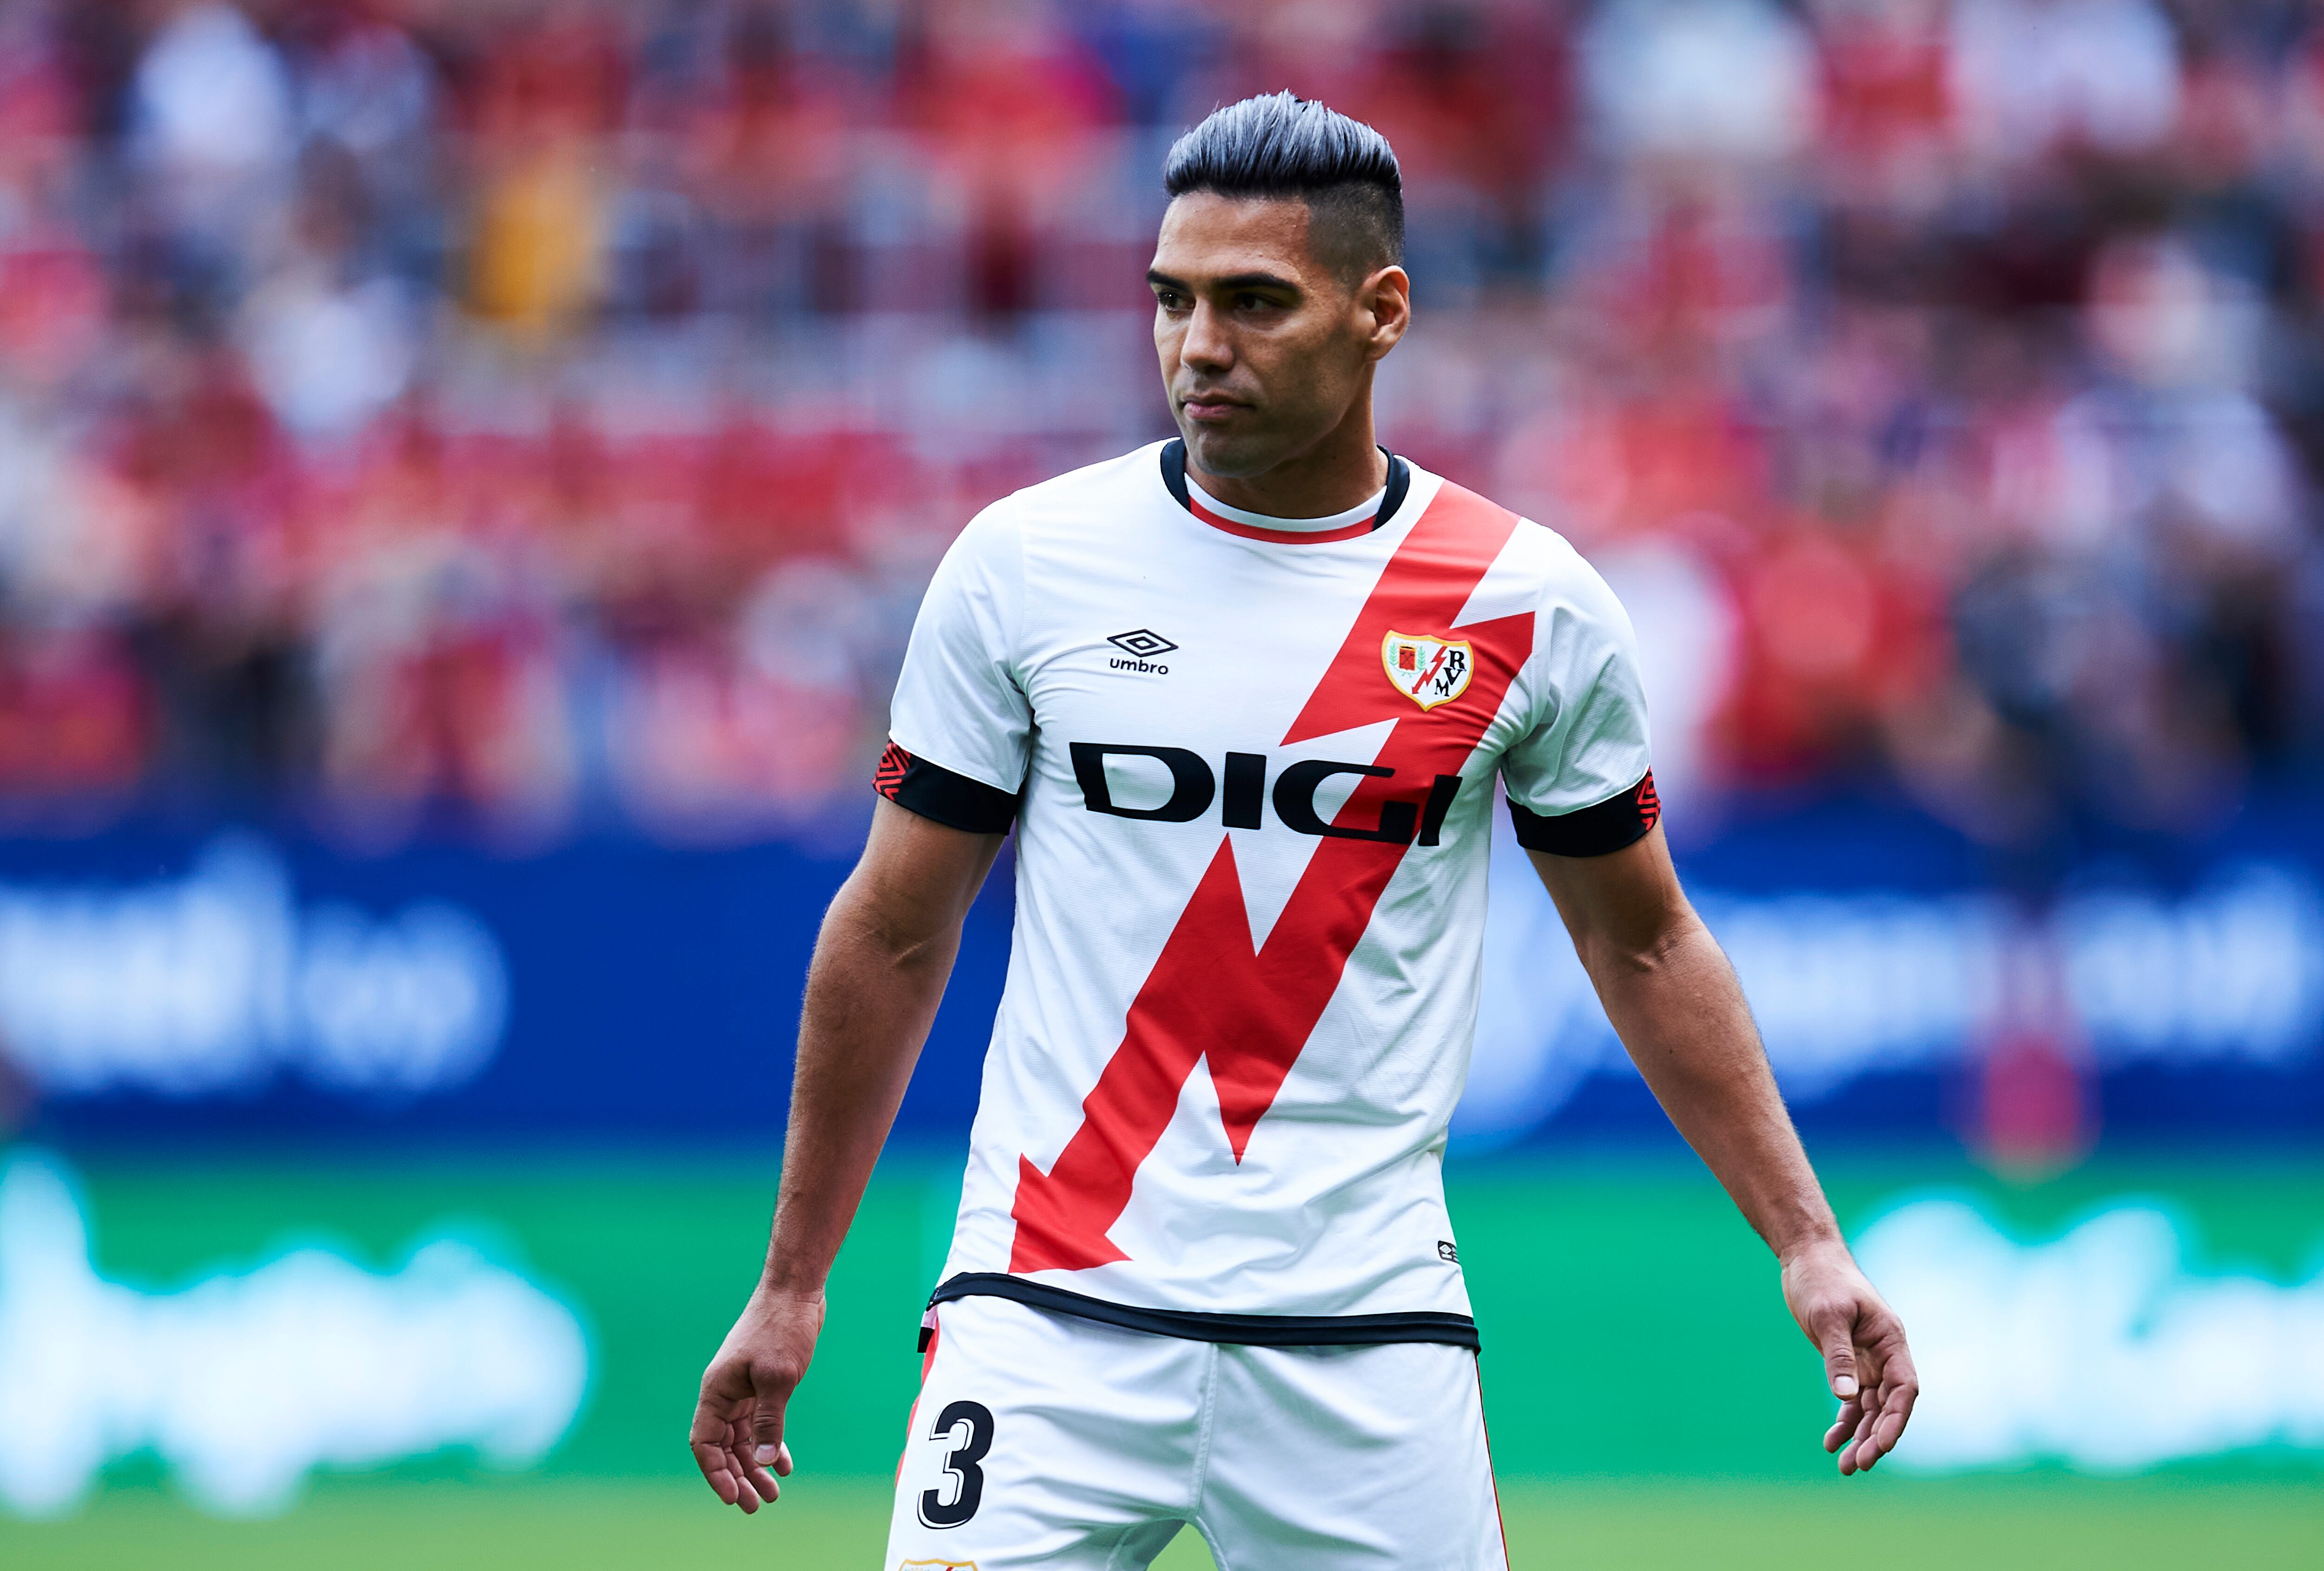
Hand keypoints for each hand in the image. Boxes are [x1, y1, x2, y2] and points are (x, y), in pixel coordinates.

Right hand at [689, 1283, 824, 1511]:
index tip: (734, 1497)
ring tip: (774, 1492)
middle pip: (724, 1446)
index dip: (716, 1473)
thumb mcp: (778, 1378)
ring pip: (743, 1438)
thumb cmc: (782, 1328)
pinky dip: (771, 1443)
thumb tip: (762, 1460)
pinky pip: (761, 1423)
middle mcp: (725, 1393)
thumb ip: (769, 1420)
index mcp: (717, 1391)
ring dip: (756, 1464)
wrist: (796, 1291)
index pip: (705, 1443)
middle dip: (739, 1476)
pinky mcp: (763, 1384)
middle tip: (758, 1504)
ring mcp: (744, 1388)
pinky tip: (784, 1463)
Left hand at [1781, 1239, 1917, 1474]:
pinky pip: (1853, 1398)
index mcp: (1891, 1340)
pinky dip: (1845, 1420)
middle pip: (1888, 1404)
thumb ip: (1838, 1355)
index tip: (1882, 1446)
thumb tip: (1846, 1396)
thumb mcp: (1827, 1316)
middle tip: (1858, 1465)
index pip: (1903, 1389)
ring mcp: (1868, 1359)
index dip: (1896, 1420)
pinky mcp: (1849, 1361)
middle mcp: (1885, 1353)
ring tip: (1845, 1467)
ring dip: (1861, 1435)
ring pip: (1871, 1407)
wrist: (1807, 1257)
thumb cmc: (1821, 1279)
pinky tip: (1831, 1441)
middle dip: (1877, 1437)